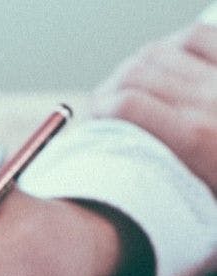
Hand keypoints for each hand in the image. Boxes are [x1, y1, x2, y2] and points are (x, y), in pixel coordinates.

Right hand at [92, 21, 216, 192]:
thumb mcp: (209, 215)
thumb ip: (167, 193)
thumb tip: (120, 186)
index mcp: (197, 140)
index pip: (126, 106)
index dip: (98, 108)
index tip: (91, 120)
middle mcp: (209, 102)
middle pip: (137, 72)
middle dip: (110, 85)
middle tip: (103, 103)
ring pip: (161, 51)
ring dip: (136, 64)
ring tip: (129, 83)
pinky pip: (198, 37)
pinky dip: (174, 44)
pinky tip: (168, 59)